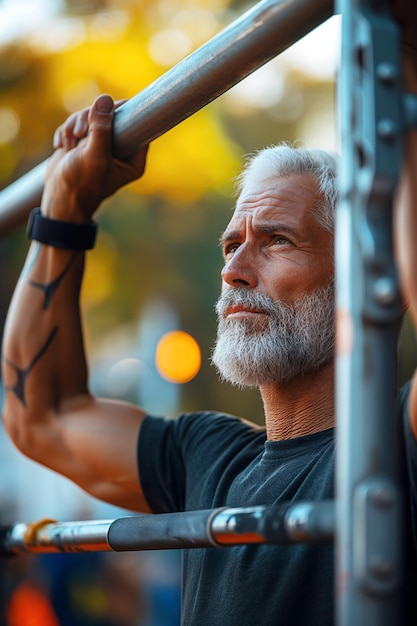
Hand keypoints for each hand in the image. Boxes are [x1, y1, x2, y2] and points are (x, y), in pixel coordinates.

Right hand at [42, 94, 147, 221]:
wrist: (58, 198)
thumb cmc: (81, 184)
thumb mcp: (94, 156)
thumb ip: (101, 129)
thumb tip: (104, 100)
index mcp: (133, 159)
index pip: (136, 124)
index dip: (121, 111)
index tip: (105, 110)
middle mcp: (121, 150)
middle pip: (111, 115)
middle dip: (91, 120)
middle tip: (80, 132)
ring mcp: (102, 145)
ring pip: (92, 116)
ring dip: (76, 125)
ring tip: (69, 142)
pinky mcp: (85, 142)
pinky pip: (78, 123)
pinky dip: (67, 132)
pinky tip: (62, 146)